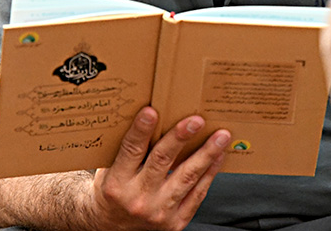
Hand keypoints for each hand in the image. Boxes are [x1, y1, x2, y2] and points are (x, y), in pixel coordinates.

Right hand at [88, 107, 229, 230]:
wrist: (113, 228)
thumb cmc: (113, 192)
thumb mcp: (109, 171)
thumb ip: (127, 149)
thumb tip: (150, 115)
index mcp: (117, 184)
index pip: (131, 151)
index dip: (141, 131)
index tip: (151, 111)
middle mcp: (138, 199)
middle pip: (162, 161)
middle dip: (180, 138)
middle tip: (196, 120)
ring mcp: (158, 212)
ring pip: (186, 178)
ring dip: (206, 154)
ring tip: (221, 136)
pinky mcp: (175, 222)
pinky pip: (197, 195)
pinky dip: (210, 173)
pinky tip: (219, 156)